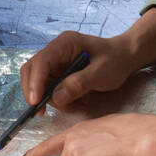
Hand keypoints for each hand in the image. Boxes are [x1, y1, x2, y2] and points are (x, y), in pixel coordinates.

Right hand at [20, 31, 134, 110]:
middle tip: (41, 111)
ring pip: (37, 81)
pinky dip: (56, 98)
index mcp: (65, 43)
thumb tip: (56, 98)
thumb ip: (78, 84)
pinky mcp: (58, 72)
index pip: (42, 61)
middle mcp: (56, 51)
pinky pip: (48, 87)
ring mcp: (55, 62)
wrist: (124, 57)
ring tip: (72, 105)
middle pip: (32, 70)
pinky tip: (73, 102)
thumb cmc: (116, 60)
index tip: (35, 101)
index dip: (35, 81)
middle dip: (34, 91)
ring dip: (48, 97)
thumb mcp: (101, 73)